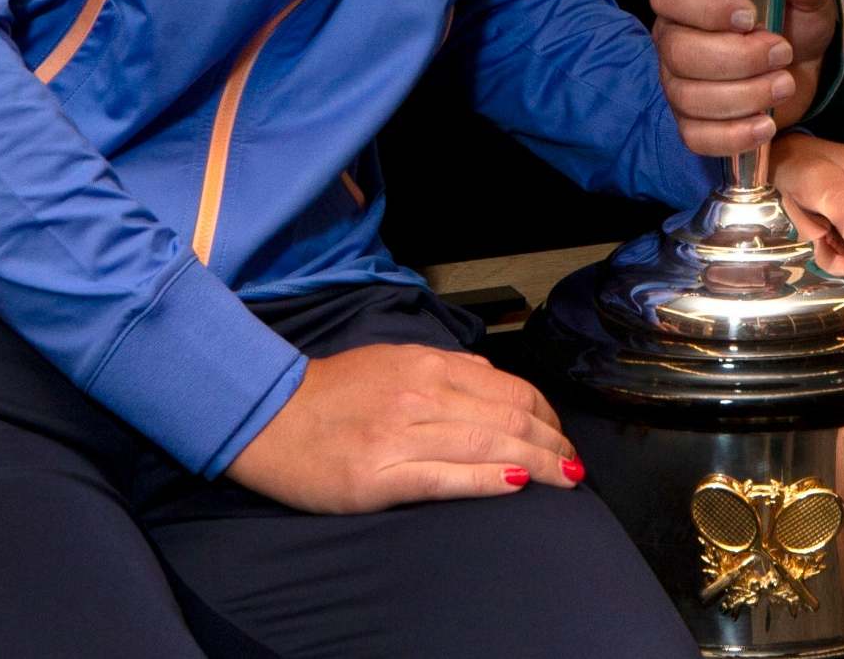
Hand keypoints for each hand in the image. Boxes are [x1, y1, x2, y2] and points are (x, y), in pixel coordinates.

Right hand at [225, 341, 581, 512]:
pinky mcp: (379, 476)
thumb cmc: (334, 392)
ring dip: (538, 463)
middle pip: (509, 418)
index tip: (562, 437)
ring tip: (564, 479)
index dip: (546, 416)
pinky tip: (517, 484)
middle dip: (553, 443)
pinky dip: (489, 479)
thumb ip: (448, 370)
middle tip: (574, 466)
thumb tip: (495, 382)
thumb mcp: (396, 360)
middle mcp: (422, 394)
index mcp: (429, 365)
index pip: (510, 389)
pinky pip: (447, 477)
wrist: (268, 417)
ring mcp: (402, 436)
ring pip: (489, 445)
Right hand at [649, 0, 839, 154]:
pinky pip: (695, 136)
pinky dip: (732, 135)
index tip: (750, 17)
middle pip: (679, 53)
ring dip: (744, 96)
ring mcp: (676, 81)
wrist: (800, 65)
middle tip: (782, 54)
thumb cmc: (789, 19)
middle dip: (738, 58)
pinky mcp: (692, 120)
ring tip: (785, 85)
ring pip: (688, 97)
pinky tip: (764, 125)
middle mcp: (672, 35)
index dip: (705, 8)